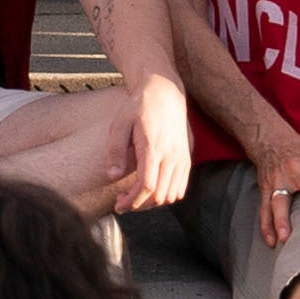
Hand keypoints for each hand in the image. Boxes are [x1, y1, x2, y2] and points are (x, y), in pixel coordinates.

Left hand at [107, 74, 193, 213]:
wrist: (165, 92)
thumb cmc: (139, 107)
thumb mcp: (120, 123)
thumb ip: (116, 150)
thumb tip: (112, 176)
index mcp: (153, 147)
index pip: (147, 186)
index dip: (132, 201)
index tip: (118, 206)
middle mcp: (172, 156)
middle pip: (159, 196)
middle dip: (139, 205)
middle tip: (122, 202)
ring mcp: (182, 158)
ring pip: (171, 195)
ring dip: (153, 203)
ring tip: (134, 197)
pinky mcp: (187, 159)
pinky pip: (180, 188)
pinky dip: (166, 196)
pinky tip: (151, 191)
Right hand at [254, 132, 299, 248]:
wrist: (270, 140)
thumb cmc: (299, 153)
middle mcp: (294, 169)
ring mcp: (277, 180)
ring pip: (278, 201)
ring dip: (280, 221)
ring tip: (284, 239)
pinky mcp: (265, 190)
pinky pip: (264, 210)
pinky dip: (266, 226)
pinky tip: (270, 241)